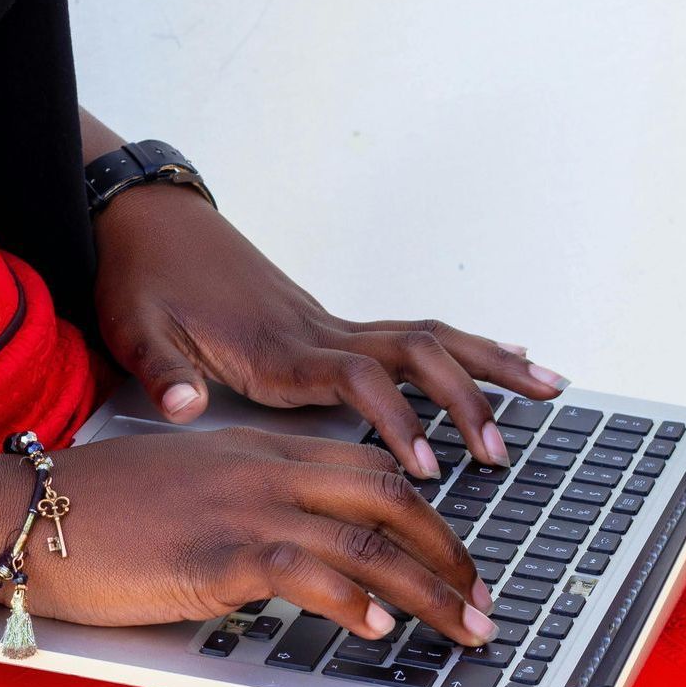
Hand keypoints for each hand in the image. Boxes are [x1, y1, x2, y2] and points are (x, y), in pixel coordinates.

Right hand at [20, 426, 498, 644]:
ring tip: (464, 627)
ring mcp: (241, 507)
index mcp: (255, 449)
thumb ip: (241, 499)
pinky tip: (377, 629)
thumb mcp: (184, 484)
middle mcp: (261, 469)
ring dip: (428, 588)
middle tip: (481, 598)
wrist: (25, 508)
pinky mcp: (214, 553)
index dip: (424, 510)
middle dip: (447, 549)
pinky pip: (305, 572)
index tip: (452, 553)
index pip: (365, 467)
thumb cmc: (93, 504)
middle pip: (386, 495)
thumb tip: (285, 545)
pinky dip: (351, 602)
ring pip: (365, 539)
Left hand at [92, 183, 571, 478]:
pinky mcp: (326, 322)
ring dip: (488, 362)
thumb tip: (183, 408)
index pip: (356, 378)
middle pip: (414, 353)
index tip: (425, 466)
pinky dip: (462, 347)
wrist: (145, 219)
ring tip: (549, 386)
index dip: (395, 419)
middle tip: (503, 450)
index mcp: (276, 345)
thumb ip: (164, 372)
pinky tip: (499, 358)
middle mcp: (315, 330)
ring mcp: (327, 322)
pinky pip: (410, 333)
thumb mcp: (136, 328)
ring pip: (426, 337)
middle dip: (466, 398)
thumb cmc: (141, 276)